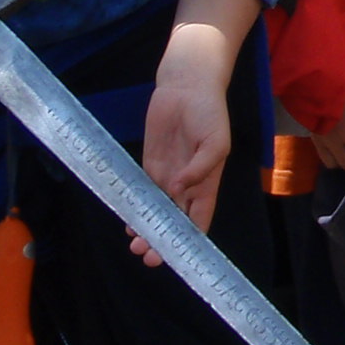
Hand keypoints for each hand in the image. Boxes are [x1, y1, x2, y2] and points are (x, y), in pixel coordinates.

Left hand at [134, 83, 229, 266]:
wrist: (186, 87)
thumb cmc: (209, 113)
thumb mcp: (216, 142)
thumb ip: (199, 168)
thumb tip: (178, 189)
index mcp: (207, 182)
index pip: (199, 219)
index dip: (190, 240)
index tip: (178, 257)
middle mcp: (186, 184)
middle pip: (175, 220)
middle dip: (163, 240)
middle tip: (149, 256)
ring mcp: (167, 175)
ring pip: (157, 210)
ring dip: (148, 228)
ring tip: (136, 245)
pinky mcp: (149, 164)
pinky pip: (142, 192)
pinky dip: (135, 208)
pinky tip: (128, 221)